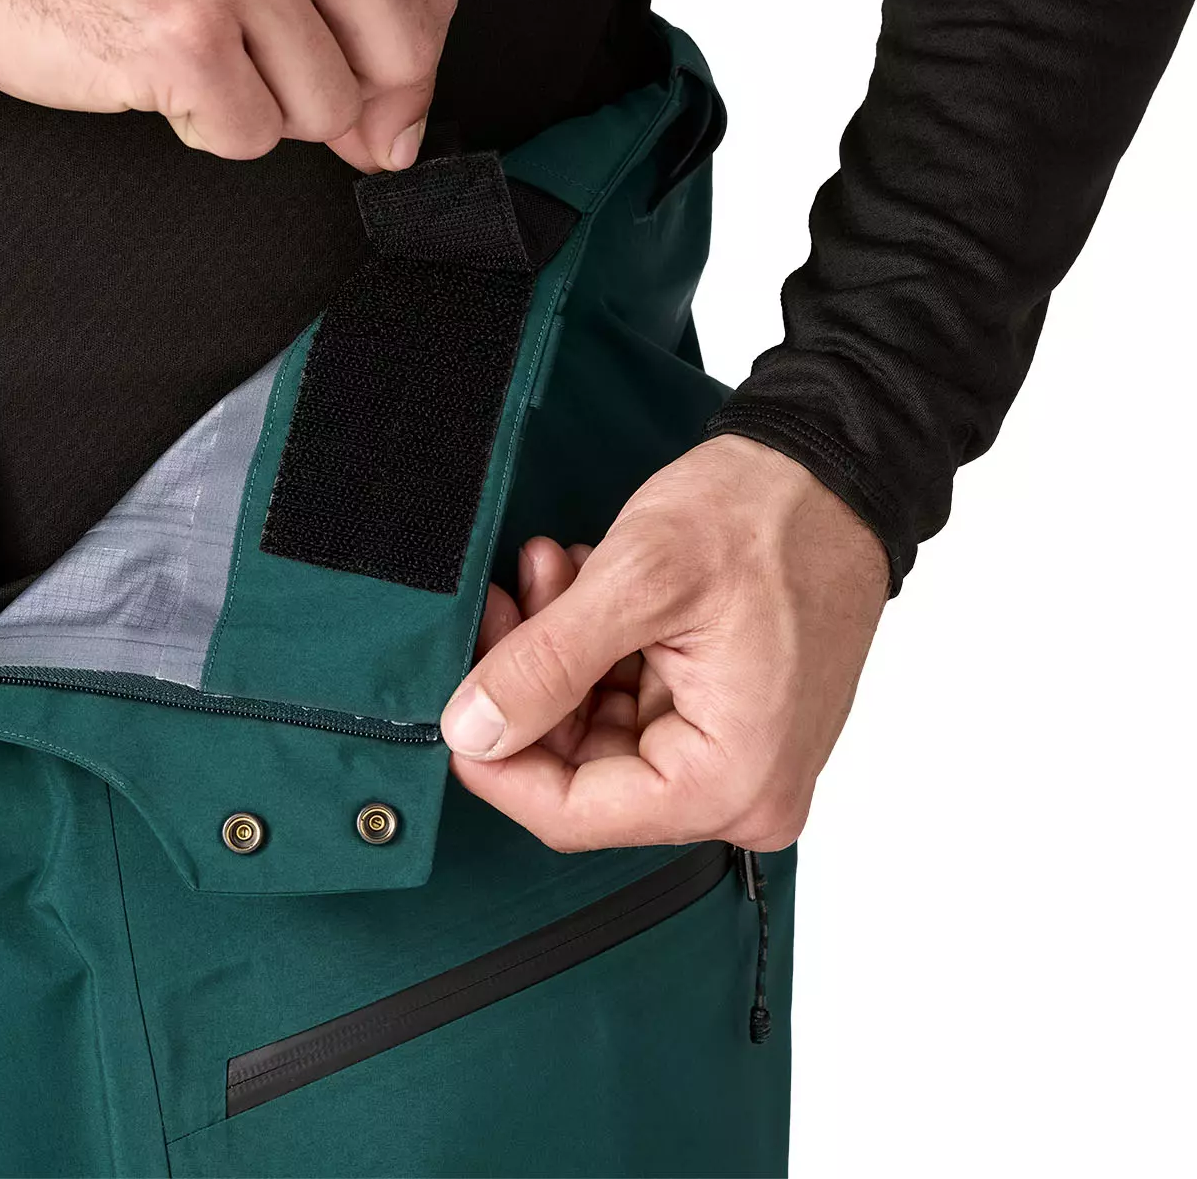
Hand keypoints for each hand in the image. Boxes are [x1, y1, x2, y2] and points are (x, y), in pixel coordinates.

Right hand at [0, 0, 457, 171]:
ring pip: (327, 109)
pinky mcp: (184, 37)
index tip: (369, 93)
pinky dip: (206, 124)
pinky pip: (250, 137)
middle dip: (344, 94)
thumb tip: (399, 140)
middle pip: (400, 60)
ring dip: (262, 105)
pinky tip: (160, 70)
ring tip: (197, 46)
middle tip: (268, 69)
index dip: (405, 69)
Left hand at [442, 435, 888, 851]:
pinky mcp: (725, 717)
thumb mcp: (637, 582)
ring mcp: (737, 756)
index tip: (449, 702)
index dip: (496, 761)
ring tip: (552, 569)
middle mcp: (743, 792)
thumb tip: (469, 731)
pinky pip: (631, 701)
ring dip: (557, 650)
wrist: (834, 470)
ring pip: (596, 727)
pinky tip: (582, 580)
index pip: (574, 813)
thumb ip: (545, 667)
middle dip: (530, 682)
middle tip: (505, 598)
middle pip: (582, 769)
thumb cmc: (765, 517)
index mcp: (731, 782)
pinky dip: (593, 643)